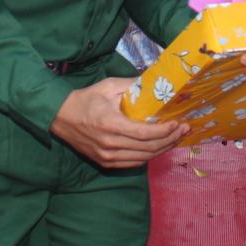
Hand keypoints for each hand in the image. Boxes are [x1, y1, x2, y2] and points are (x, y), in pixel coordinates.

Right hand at [50, 77, 188, 167]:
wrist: (60, 117)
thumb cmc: (86, 99)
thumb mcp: (109, 86)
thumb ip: (133, 85)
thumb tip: (155, 82)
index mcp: (110, 124)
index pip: (144, 133)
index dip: (164, 131)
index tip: (178, 123)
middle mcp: (109, 145)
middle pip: (147, 148)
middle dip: (170, 139)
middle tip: (184, 129)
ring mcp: (107, 156)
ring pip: (143, 158)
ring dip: (163, 149)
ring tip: (177, 137)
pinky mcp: (105, 162)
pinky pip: (133, 163)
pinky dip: (149, 156)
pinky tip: (159, 147)